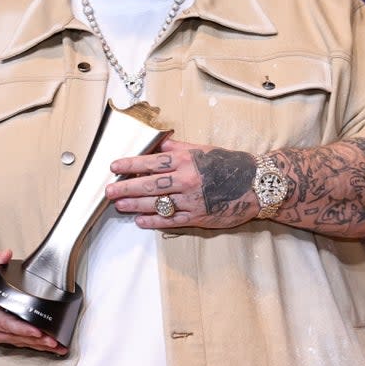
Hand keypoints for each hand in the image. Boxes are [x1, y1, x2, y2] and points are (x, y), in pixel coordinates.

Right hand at [0, 249, 67, 354]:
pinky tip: (46, 346)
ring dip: (37, 345)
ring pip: (17, 342)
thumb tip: (5, 254)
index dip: (22, 328)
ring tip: (57, 346)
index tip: (38, 331)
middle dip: (36, 340)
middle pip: (15, 336)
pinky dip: (31, 345)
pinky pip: (15, 342)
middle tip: (55, 342)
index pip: (5, 323)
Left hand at [105, 139, 258, 228]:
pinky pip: (171, 220)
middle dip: (126, 188)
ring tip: (119, 205)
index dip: (130, 164)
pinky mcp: (198, 217)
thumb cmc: (228, 164)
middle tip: (109, 191)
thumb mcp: (201, 150)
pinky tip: (140, 221)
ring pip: (157, 204)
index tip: (114, 166)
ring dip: (135, 205)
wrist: (255, 184)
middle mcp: (187, 180)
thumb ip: (176, 148)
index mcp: (186, 161)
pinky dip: (154, 221)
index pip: (151, 161)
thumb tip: (154, 144)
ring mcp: (192, 200)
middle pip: (150, 185)